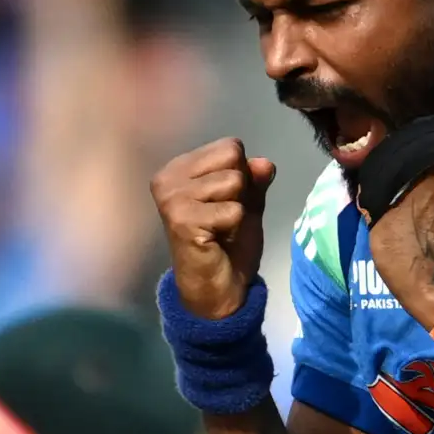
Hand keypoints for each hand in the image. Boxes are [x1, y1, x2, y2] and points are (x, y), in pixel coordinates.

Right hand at [152, 138, 276, 319]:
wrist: (219, 287)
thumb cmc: (229, 243)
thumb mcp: (248, 202)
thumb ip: (255, 179)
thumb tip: (265, 163)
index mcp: (179, 167)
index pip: (230, 146)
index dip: (241, 173)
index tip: (226, 201)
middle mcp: (168, 177)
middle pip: (232, 158)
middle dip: (239, 188)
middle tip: (223, 216)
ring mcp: (172, 197)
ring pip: (233, 181)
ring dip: (236, 207)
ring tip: (220, 227)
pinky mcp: (181, 219)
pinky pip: (232, 209)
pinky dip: (233, 225)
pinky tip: (217, 238)